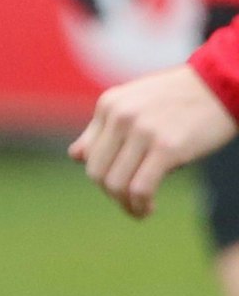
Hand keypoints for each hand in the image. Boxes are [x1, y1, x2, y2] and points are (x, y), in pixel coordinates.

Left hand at [69, 65, 236, 217]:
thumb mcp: (134, 104)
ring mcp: (142, 131)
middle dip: (112, 195)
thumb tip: (74, 156)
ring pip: (116, 184)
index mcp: (108, 105)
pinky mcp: (167, 147)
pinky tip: (149, 207)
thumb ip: (103, 129)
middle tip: (130, 204)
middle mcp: (120, 116)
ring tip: (140, 210)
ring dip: (126, 205)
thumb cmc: (179, 99)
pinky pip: (140, 188)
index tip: (121, 188)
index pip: (89, 155)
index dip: (102, 178)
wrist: (220, 86)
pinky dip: (140, 205)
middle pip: (97, 173)